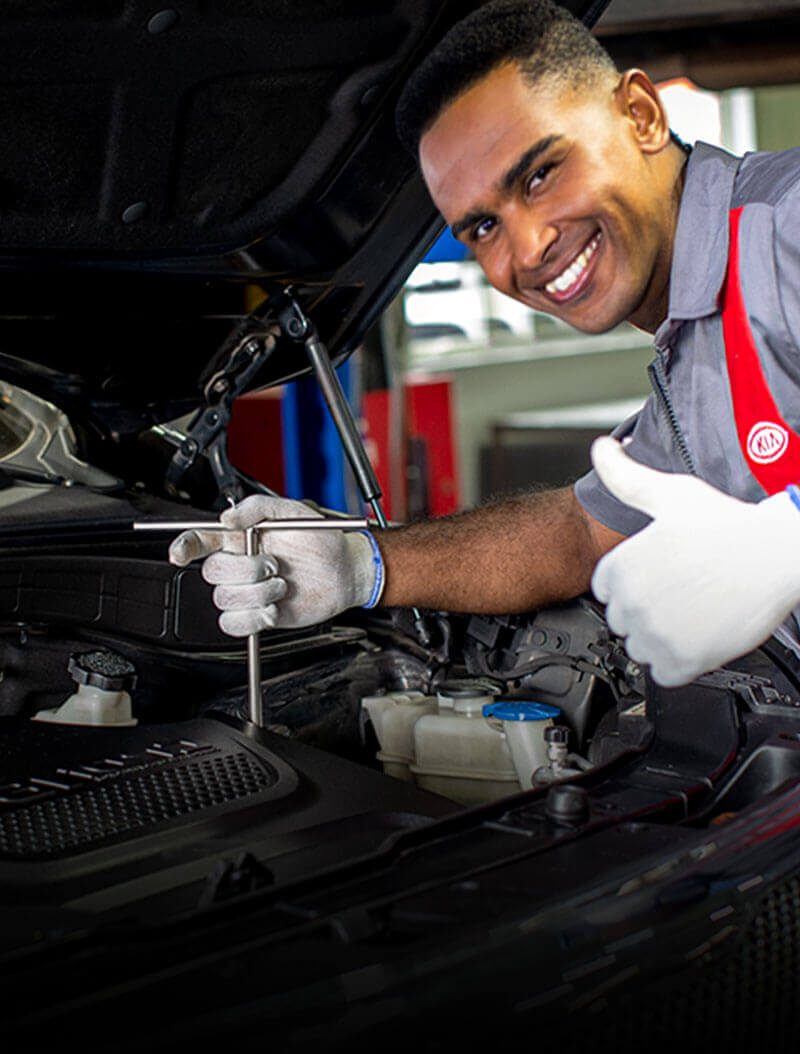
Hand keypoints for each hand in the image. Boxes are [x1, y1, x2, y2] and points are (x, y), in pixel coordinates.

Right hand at [168, 494, 379, 634]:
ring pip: (224, 600)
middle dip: (245, 570)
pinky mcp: (257, 615)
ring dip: (258, 593)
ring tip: (282, 585)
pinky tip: (274, 608)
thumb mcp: (292, 511)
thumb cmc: (322, 539)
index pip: (199, 541)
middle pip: (212, 573)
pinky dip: (254, 619)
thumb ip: (257, 507)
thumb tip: (227, 518)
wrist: (344, 570)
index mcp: (240, 538)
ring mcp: (248, 591)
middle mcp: (240, 565)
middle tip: (274, 565)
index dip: (184, 547)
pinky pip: (234, 624)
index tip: (180, 553)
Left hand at [590, 436, 799, 685]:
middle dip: (647, 611)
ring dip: (662, 639)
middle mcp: (632, 603)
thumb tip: (601, 449)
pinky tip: (698, 638)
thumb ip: (625, 476)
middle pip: (624, 622)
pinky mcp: (683, 661)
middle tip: (681, 593)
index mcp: (620, 567)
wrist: (776, 552)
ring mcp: (656, 635)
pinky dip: (678, 664)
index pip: (607, 591)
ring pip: (642, 649)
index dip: (634, 584)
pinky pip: (663, 674)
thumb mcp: (669, 492)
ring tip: (692, 613)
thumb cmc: (728, 523)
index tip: (658, 576)